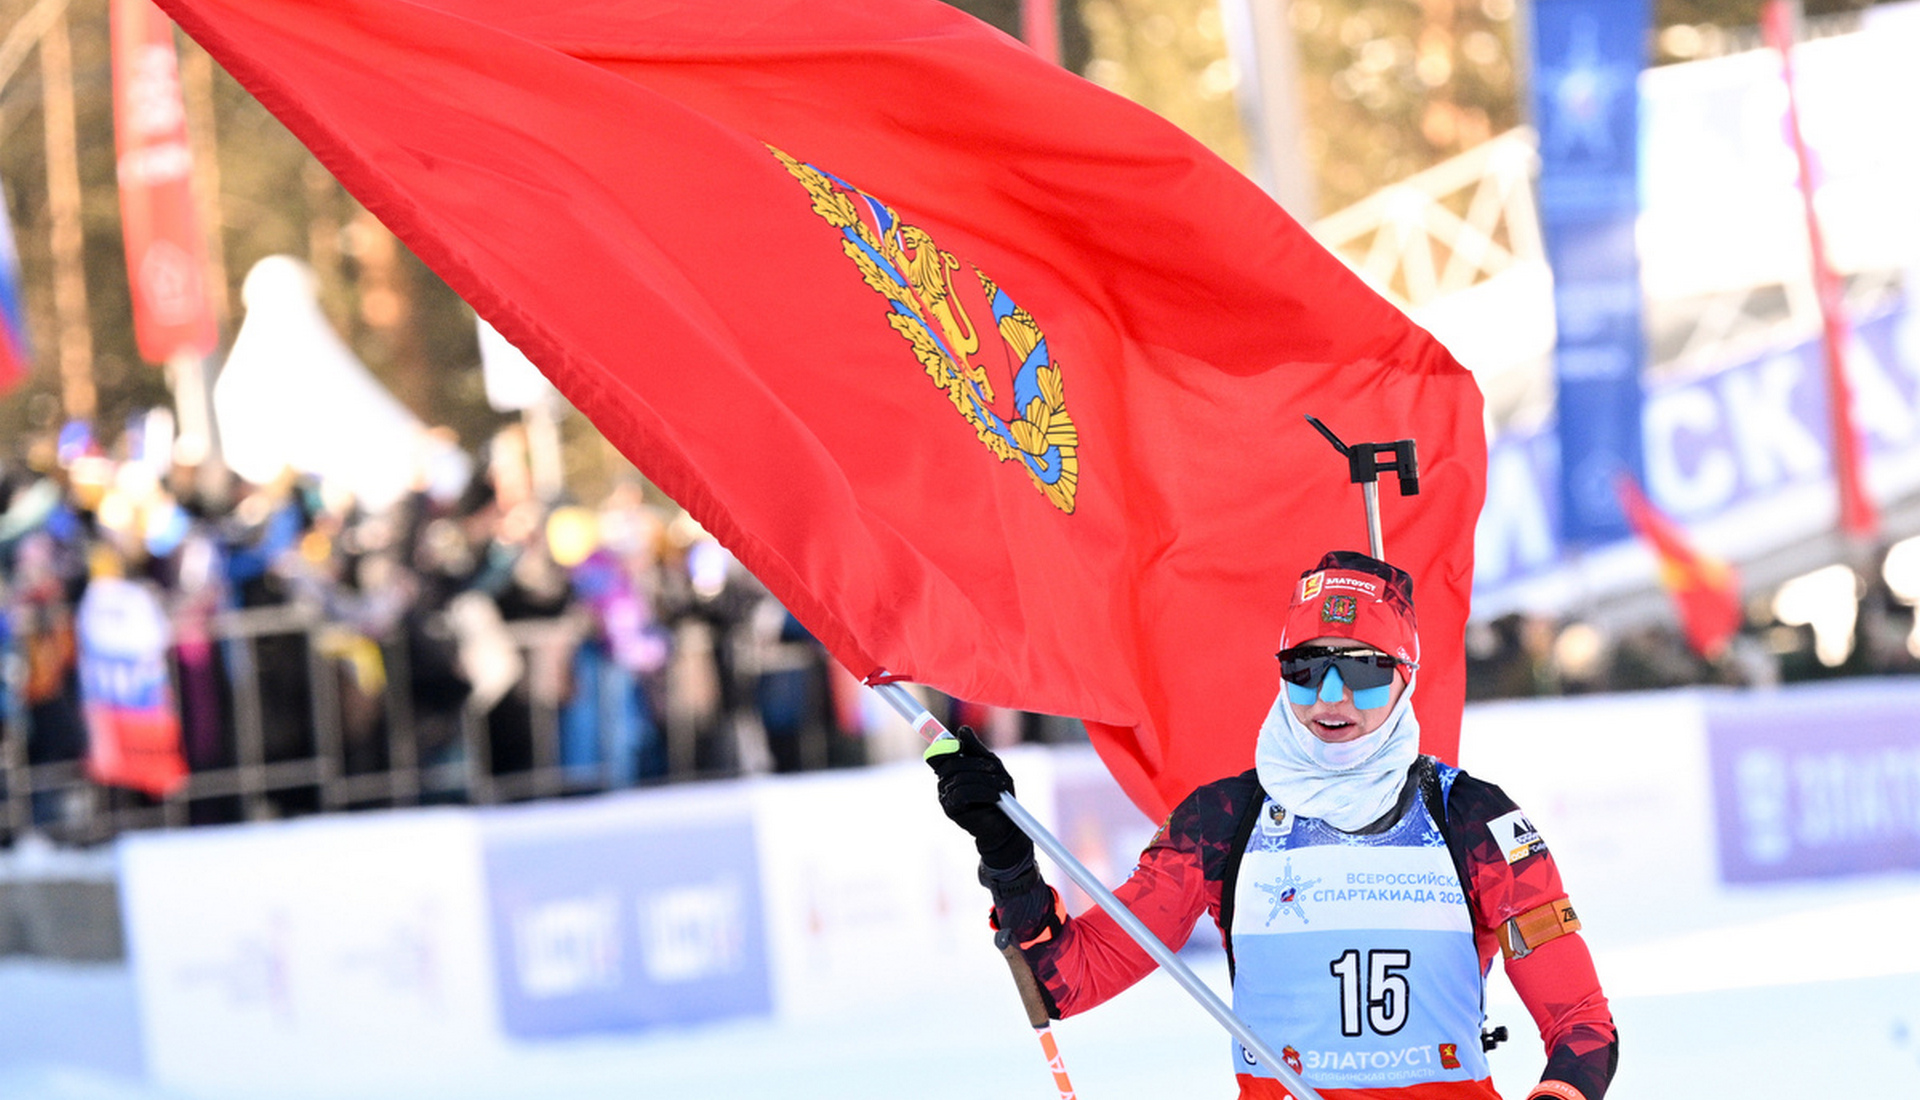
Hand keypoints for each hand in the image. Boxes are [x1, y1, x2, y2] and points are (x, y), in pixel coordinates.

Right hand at [924, 726, 1031, 869]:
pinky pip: (963, 793)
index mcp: (951, 770)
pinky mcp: (951, 810)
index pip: (938, 753)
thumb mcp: (992, 766)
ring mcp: (945, 797)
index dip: (945, 746)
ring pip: (960, 778)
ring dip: (985, 779)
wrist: (1005, 826)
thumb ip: (976, 749)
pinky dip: (983, 792)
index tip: (959, 745)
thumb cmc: (999, 794)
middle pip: (951, 763)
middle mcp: (944, 782)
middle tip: (995, 769)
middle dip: (977, 763)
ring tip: (1002, 786)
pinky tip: (995, 797)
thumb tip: (962, 730)